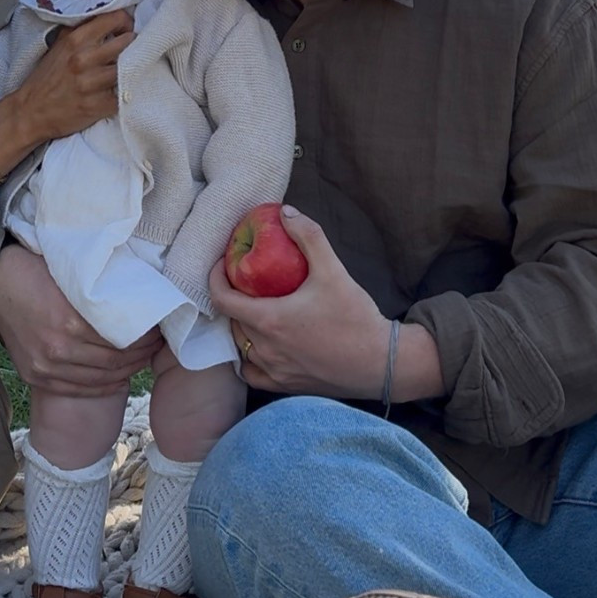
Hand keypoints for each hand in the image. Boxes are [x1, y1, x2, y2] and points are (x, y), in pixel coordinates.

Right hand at [0, 9, 135, 171]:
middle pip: (127, 42)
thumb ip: (80, 29)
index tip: (125, 28)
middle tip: (130, 49)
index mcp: (74, 40)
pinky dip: (126, 91)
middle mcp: (83, 59)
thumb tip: (105, 15)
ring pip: (130, 67)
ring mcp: (91, 83)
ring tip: (126, 69)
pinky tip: (121, 90)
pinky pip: (125, 94)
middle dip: (132, 44)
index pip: (113, 18)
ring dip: (131, 68)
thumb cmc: (47, 78)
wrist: (31, 112)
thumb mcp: (59, 45)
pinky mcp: (97, 105)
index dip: (125, 21)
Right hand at [0, 242, 160, 395]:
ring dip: (126, 372)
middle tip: (156, 346)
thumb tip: (137, 301)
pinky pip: (77, 389)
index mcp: (70, 322)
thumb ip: (99, 295)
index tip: (158, 331)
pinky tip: (118, 379)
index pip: (121, 340)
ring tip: (141, 360)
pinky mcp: (36, 376)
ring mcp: (45, 366)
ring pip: (99, 379)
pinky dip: (103, 387)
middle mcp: (58, 349)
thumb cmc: (37, 271)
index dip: (145, 338)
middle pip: (114, 362)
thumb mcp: (72, 277)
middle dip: (141, 355)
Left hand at [209, 207, 444, 403]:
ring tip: (253, 309)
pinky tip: (260, 346)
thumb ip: (308, 236)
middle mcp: (265, 348)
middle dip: (232, 298)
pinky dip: (250, 358)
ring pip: (240, 346)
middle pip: (231, 320)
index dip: (214, 279)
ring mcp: (274, 370)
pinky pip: (253, 373)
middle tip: (242, 281)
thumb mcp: (333, 270)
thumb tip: (285, 212)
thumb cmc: (355, 318)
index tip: (221, 264)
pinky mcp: (286, 386)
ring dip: (241, 326)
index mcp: (269, 320)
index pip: (221, 299)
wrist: (382, 364)